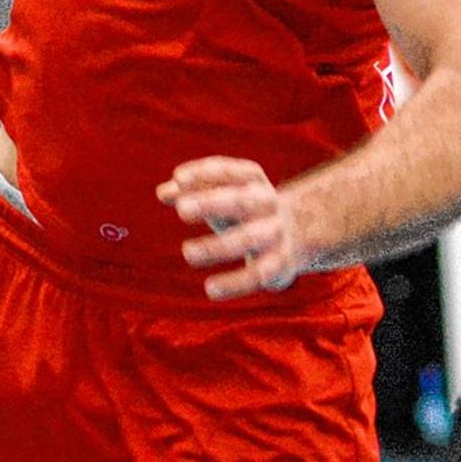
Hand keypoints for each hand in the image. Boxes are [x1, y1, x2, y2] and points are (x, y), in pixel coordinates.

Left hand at [157, 157, 308, 300]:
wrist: (298, 231)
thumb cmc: (243, 209)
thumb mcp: (220, 194)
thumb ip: (190, 190)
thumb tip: (162, 192)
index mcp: (252, 180)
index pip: (228, 172)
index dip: (204, 174)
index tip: (178, 178)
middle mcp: (266, 203)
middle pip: (240, 201)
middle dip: (211, 204)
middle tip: (181, 210)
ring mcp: (275, 233)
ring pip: (247, 239)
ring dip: (217, 246)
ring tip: (187, 252)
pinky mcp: (279, 264)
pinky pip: (257, 274)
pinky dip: (235, 283)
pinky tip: (211, 289)